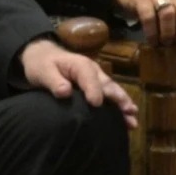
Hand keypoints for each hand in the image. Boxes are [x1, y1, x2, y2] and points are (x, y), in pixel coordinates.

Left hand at [20, 39, 138, 128]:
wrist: (44, 57)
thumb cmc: (42, 64)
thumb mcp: (43, 71)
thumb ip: (54, 81)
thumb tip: (65, 92)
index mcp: (81, 66)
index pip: (90, 78)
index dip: (94, 91)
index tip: (96, 104)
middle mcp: (94, 71)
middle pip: (109, 85)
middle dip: (119, 98)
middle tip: (128, 111)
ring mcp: (98, 78)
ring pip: (113, 90)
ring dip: (124, 103)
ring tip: (133, 116)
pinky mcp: (97, 86)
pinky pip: (110, 95)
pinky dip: (120, 105)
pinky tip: (127, 117)